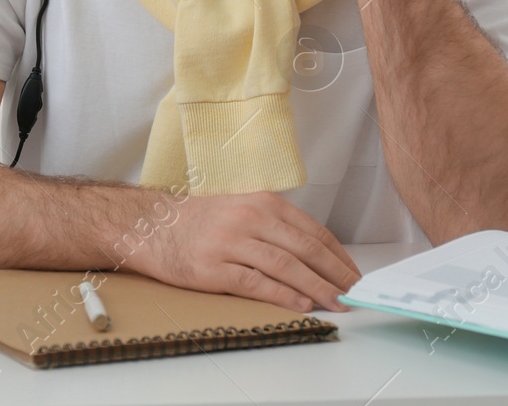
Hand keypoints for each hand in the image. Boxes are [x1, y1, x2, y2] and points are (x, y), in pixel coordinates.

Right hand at [120, 190, 362, 312]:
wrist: (153, 225)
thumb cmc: (202, 221)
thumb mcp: (243, 209)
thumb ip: (276, 226)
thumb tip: (316, 256)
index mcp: (263, 202)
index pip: (312, 230)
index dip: (338, 255)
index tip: (354, 274)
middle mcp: (250, 218)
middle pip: (305, 248)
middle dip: (335, 274)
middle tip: (354, 292)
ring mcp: (231, 242)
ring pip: (285, 266)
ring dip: (316, 287)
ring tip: (336, 303)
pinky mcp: (214, 267)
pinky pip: (256, 282)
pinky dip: (282, 294)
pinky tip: (301, 304)